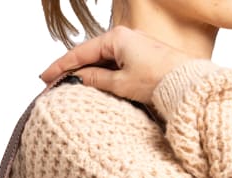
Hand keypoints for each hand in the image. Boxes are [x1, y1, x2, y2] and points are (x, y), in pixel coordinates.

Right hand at [38, 24, 193, 105]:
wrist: (187, 84)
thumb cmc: (158, 81)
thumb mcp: (121, 84)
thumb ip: (96, 80)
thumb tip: (77, 78)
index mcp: (116, 38)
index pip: (81, 53)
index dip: (61, 66)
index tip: (44, 77)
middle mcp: (124, 38)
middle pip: (90, 54)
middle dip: (71, 69)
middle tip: (51, 83)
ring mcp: (134, 47)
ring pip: (102, 60)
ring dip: (86, 73)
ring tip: (69, 87)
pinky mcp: (141, 57)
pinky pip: (115, 64)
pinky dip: (102, 74)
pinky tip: (93, 84)